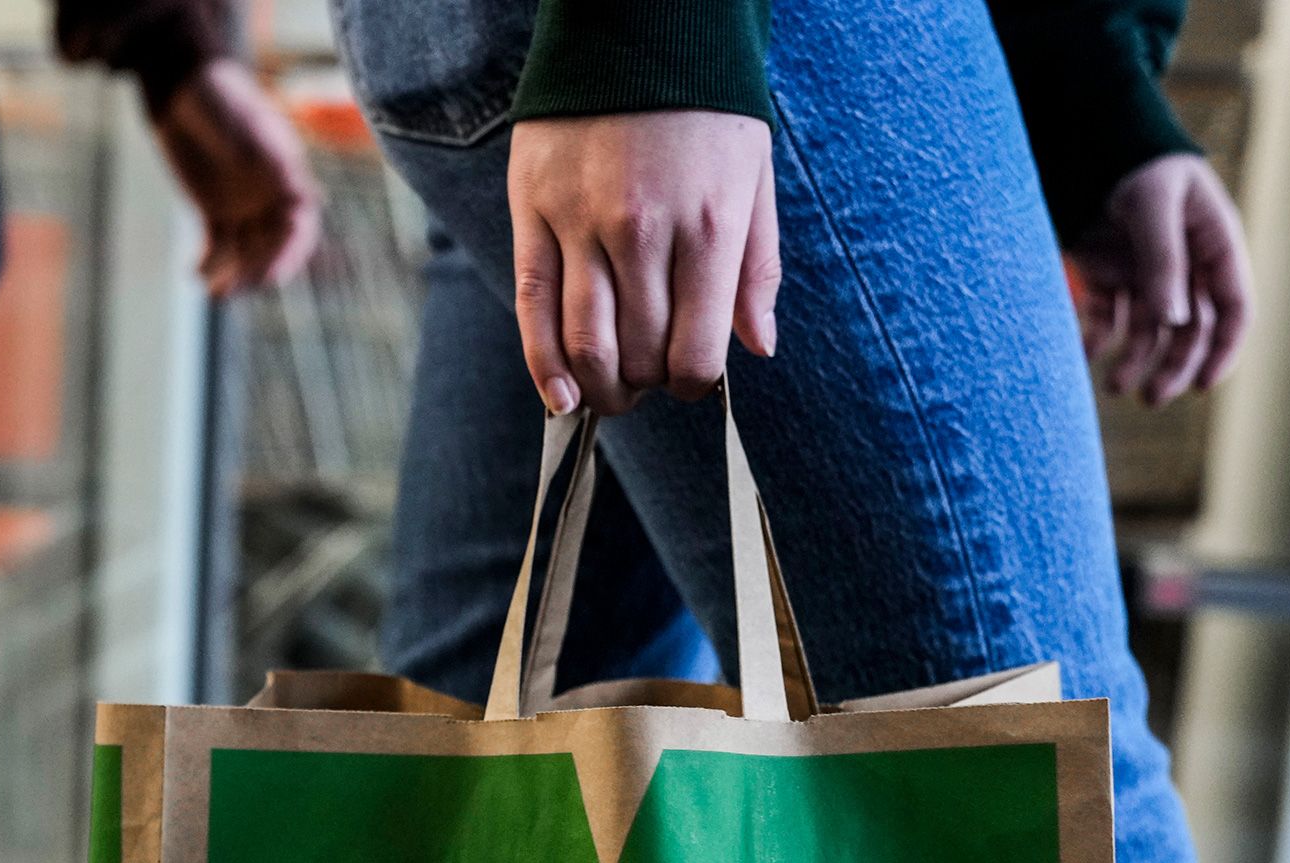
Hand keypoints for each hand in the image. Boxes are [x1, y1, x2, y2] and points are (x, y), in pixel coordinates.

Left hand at [151, 59, 321, 295]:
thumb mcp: (248, 128)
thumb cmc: (222, 101)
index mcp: (286, 177)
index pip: (299, 227)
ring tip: (213, 292)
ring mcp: (243, 205)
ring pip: (244, 252)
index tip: (273, 276)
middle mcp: (269, 196)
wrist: (183, 91)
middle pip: (272, 246)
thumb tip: (309, 196)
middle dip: (257, 271)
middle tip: (234, 289)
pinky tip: (194, 275)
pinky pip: (216, 244)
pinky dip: (208, 262)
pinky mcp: (215, 210)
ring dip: (233, 274)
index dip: (290, 254)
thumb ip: (274, 161)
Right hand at [507, 111, 778, 413]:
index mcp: (708, 228)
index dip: (692, 385)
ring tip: (608, 390)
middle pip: (637, 357)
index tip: (689, 379)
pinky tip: (559, 397)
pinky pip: (533, 306)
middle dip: (645, 386)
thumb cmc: (707, 112)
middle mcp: (644, 232)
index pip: (694, 355)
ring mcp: (582, 222)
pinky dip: (544, 365)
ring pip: (584, 343)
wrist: (640, 29)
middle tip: (646, 381)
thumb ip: (756, 270)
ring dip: (599, 387)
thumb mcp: (754, 180)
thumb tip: (756, 349)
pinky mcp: (533, 210)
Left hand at [1069, 153, 1251, 405]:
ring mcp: (1148, 272)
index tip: (1202, 384)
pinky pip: (1110, 316)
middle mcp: (1186, 265)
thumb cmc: (1136, 163)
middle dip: (1174, 366)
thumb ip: (1162, 262)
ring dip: (1137, 360)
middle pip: (1191, 329)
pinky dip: (1099, 337)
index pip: (1234, 307)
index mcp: (1215, 244)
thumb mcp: (1153, 206)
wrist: (1090, 138)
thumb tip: (1173, 323)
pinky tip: (1087, 353)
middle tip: (1151, 398)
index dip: (1224, 349)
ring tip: (1114, 386)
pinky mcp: (1111, 274)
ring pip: (1151, 330)